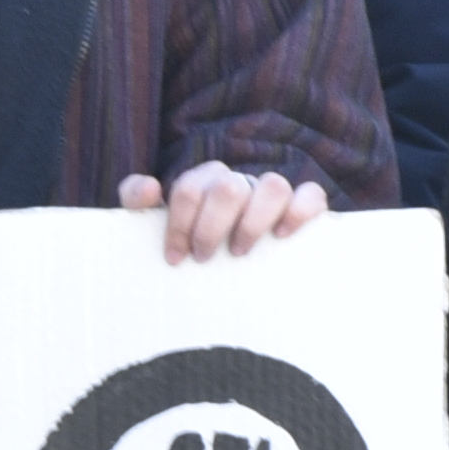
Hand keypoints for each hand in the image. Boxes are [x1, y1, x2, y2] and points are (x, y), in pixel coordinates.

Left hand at [122, 164, 327, 263]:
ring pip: (272, 186)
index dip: (179, 225)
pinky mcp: (304, 204)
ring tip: (240, 251)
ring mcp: (271, 191)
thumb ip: (137, 202)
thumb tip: (150, 188)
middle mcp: (239, 181)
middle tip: (204, 257)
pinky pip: (311, 195)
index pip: (189, 190)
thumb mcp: (154, 225)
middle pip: (228, 188)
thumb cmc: (190, 245)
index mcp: (204, 182)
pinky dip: (300, 211)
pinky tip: (282, 236)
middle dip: (212, 227)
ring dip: (253, 222)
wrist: (228, 268)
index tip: (176, 258)